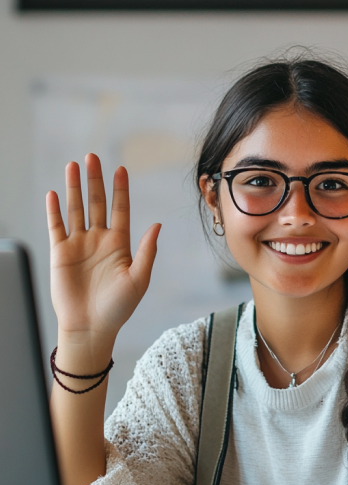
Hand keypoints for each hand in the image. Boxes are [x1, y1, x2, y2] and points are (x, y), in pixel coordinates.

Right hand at [46, 154, 160, 345]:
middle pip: (97, 203)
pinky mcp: (60, 253)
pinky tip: (53, 193)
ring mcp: (79, 245)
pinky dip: (54, 210)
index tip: (121, 169)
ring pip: (76, 209)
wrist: (91, 328)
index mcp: (120, 244)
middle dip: (95, 180)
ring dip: (74, 188)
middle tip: (92, 156)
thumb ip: (147, 251)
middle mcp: (99, 240)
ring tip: (73, 166)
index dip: (120, 190)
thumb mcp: (138, 279)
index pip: (120, 210)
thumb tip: (157, 225)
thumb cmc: (118, 308)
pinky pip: (56, 227)